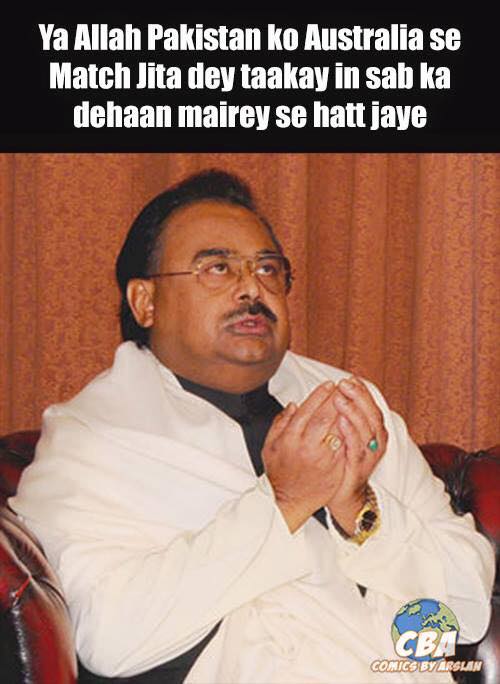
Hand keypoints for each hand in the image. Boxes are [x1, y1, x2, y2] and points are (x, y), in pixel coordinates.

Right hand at [262, 381, 345, 531]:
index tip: (329, 385)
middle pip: (326, 416)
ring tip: (351, 402)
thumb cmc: (279, 473)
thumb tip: (294, 405)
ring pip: (338, 430)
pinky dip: (350, 433)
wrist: (288, 500)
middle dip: (336, 399)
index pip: (308, 409)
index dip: (320, 395)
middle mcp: (307, 446)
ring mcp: (323, 458)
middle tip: (344, 388)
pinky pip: (345, 446)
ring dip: (346, 414)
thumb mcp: (270, 446)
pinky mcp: (334, 468)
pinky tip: (353, 423)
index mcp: (290, 438)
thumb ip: (280, 423)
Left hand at [326, 377, 387, 532]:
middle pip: (372, 414)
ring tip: (340, 398)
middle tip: (344, 384)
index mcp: (373, 432)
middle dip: (358, 397)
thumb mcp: (346, 435)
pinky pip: (356, 448)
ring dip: (353, 411)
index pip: (371, 406)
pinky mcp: (359, 467)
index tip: (350, 378)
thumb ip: (345, 417)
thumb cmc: (343, 461)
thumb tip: (337, 392)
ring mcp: (369, 455)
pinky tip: (341, 422)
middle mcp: (375, 442)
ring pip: (366, 429)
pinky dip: (350, 433)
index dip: (362, 392)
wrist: (343, 494)